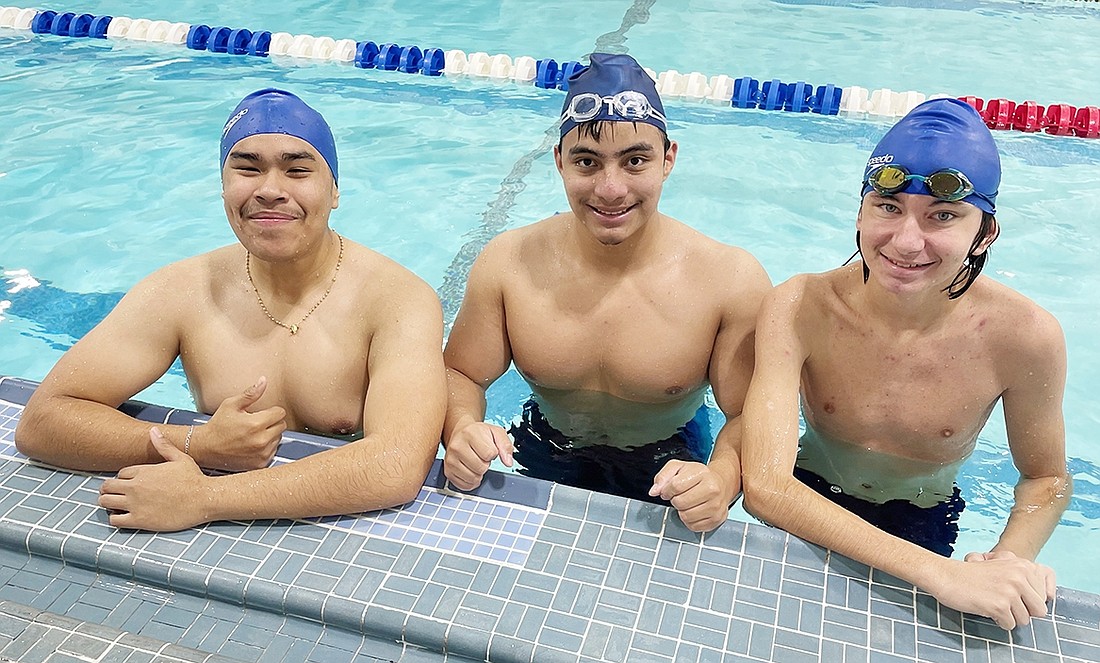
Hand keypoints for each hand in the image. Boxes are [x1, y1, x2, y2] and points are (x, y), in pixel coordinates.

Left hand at [99, 427, 213, 531]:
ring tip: (119, 506)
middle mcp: (135, 486)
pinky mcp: (139, 520)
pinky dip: (115, 518)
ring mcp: (135, 503)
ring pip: (105, 502)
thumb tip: (153, 430)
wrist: (204, 499)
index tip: (131, 484)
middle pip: (107, 487)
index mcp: (143, 470)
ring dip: (109, 504)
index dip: (124, 479)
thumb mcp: (180, 458)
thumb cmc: (194, 479)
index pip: (120, 474)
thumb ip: (164, 445)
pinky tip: (125, 517)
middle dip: (110, 490)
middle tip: (119, 496)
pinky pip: (114, 520)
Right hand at [197, 376, 285, 470]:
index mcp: (255, 424)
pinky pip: (273, 451)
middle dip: (272, 422)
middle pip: (282, 425)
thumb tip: (264, 381)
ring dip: (270, 435)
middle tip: (257, 423)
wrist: (206, 448)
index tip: (262, 413)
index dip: (272, 411)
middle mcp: (261, 440)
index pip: (280, 413)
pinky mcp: (260, 463)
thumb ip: (250, 393)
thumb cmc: (218, 426)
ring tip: (253, 434)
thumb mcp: (231, 405)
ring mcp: (262, 453)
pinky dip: (266, 447)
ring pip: (278, 438)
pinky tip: (253, 445)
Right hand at [443, 421, 512, 490]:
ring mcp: (450, 460)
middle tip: (481, 456)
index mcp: (470, 434)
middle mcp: (457, 446)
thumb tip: (508, 462)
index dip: (494, 454)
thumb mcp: (496, 432)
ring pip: (473, 478)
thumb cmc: (479, 433)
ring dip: (479, 473)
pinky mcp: (447, 471)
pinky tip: (471, 470)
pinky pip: (464, 485)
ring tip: (476, 462)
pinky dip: (471, 481)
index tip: (489, 448)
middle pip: (481, 468)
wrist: (460, 432)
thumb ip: (505, 445)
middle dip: (486, 464)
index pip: (489, 454)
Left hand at [650, 460, 736, 531]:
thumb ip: (663, 477)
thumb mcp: (678, 468)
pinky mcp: (717, 519)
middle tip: (681, 496)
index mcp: (702, 473)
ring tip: (688, 503)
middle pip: (680, 503)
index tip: (669, 491)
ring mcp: (716, 506)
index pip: (675, 486)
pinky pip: (694, 526)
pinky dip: (690, 521)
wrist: (720, 483)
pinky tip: (694, 510)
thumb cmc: (697, 476)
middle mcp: (712, 489)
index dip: (666, 490)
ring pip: (686, 516)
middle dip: (675, 500)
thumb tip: (654, 491)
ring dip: (682, 511)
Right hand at [929, 555, 1055, 629]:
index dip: (1026, 601)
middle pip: (1038, 611)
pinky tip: (986, 608)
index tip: (1009, 594)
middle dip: (1022, 611)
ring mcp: (1011, 592)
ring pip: (1024, 620)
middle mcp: (1020, 577)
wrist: (946, 575)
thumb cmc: (972, 574)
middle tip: (1003, 603)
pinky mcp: (1000, 606)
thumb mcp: (1003, 567)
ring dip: (1008, 616)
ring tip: (992, 604)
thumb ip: (1025, 578)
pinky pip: (1009, 625)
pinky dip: (998, 621)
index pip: (1042, 597)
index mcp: (1023, 566)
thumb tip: (1047, 596)